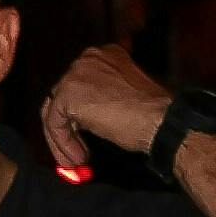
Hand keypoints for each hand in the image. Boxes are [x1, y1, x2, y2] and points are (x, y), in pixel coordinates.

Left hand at [40, 45, 175, 169]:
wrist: (160, 119)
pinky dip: (63, 144)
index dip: (77, 115)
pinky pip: (55, 124)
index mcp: (103, 56)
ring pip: (55, 112)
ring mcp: (75, 74)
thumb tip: (82, 119)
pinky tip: (79, 158)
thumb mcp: (123, 96)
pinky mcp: (67, 94)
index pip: (78, 86)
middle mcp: (87, 59)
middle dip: (66, 129)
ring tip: (77, 161)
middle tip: (75, 153)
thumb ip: (102, 98)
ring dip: (63, 140)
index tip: (83, 137)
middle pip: (61, 98)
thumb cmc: (150, 113)